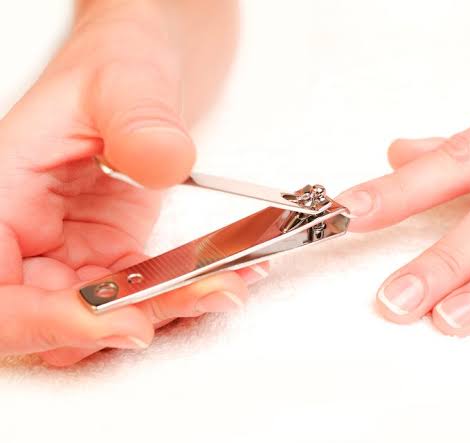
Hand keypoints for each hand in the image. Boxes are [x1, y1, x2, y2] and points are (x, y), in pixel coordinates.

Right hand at [0, 2, 263, 365]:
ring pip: (97, 316)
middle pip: (46, 315)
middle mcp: (26, 231)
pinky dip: (180, 294)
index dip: (42, 319)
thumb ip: (139, 120)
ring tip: (224, 286)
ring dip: (161, 312)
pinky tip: (225, 276)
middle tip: (193, 298)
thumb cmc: (112, 65)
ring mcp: (66, 250)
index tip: (116, 320)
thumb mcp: (124, 78)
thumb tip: (162, 162)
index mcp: (1, 192)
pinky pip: (136, 295)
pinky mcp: (107, 255)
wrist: (139, 72)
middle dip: (118, 324)